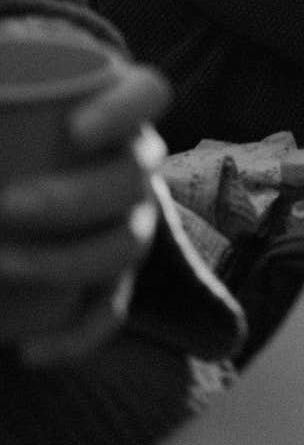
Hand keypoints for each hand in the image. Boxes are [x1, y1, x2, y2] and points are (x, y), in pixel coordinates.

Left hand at [0, 60, 170, 365]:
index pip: (148, 94)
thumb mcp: (12, 109)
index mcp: (123, 107)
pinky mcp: (114, 275)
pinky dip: (74, 336)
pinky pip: (110, 310)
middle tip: (6, 206)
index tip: (73, 130)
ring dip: (66, 261)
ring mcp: (133, 220)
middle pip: (133, 178)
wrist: (43, 166)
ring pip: (126, 245)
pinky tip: (28, 350)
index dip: (123, 111)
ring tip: (3, 265)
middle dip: (73, 199)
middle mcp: (138, 162)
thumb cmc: (20, 121)